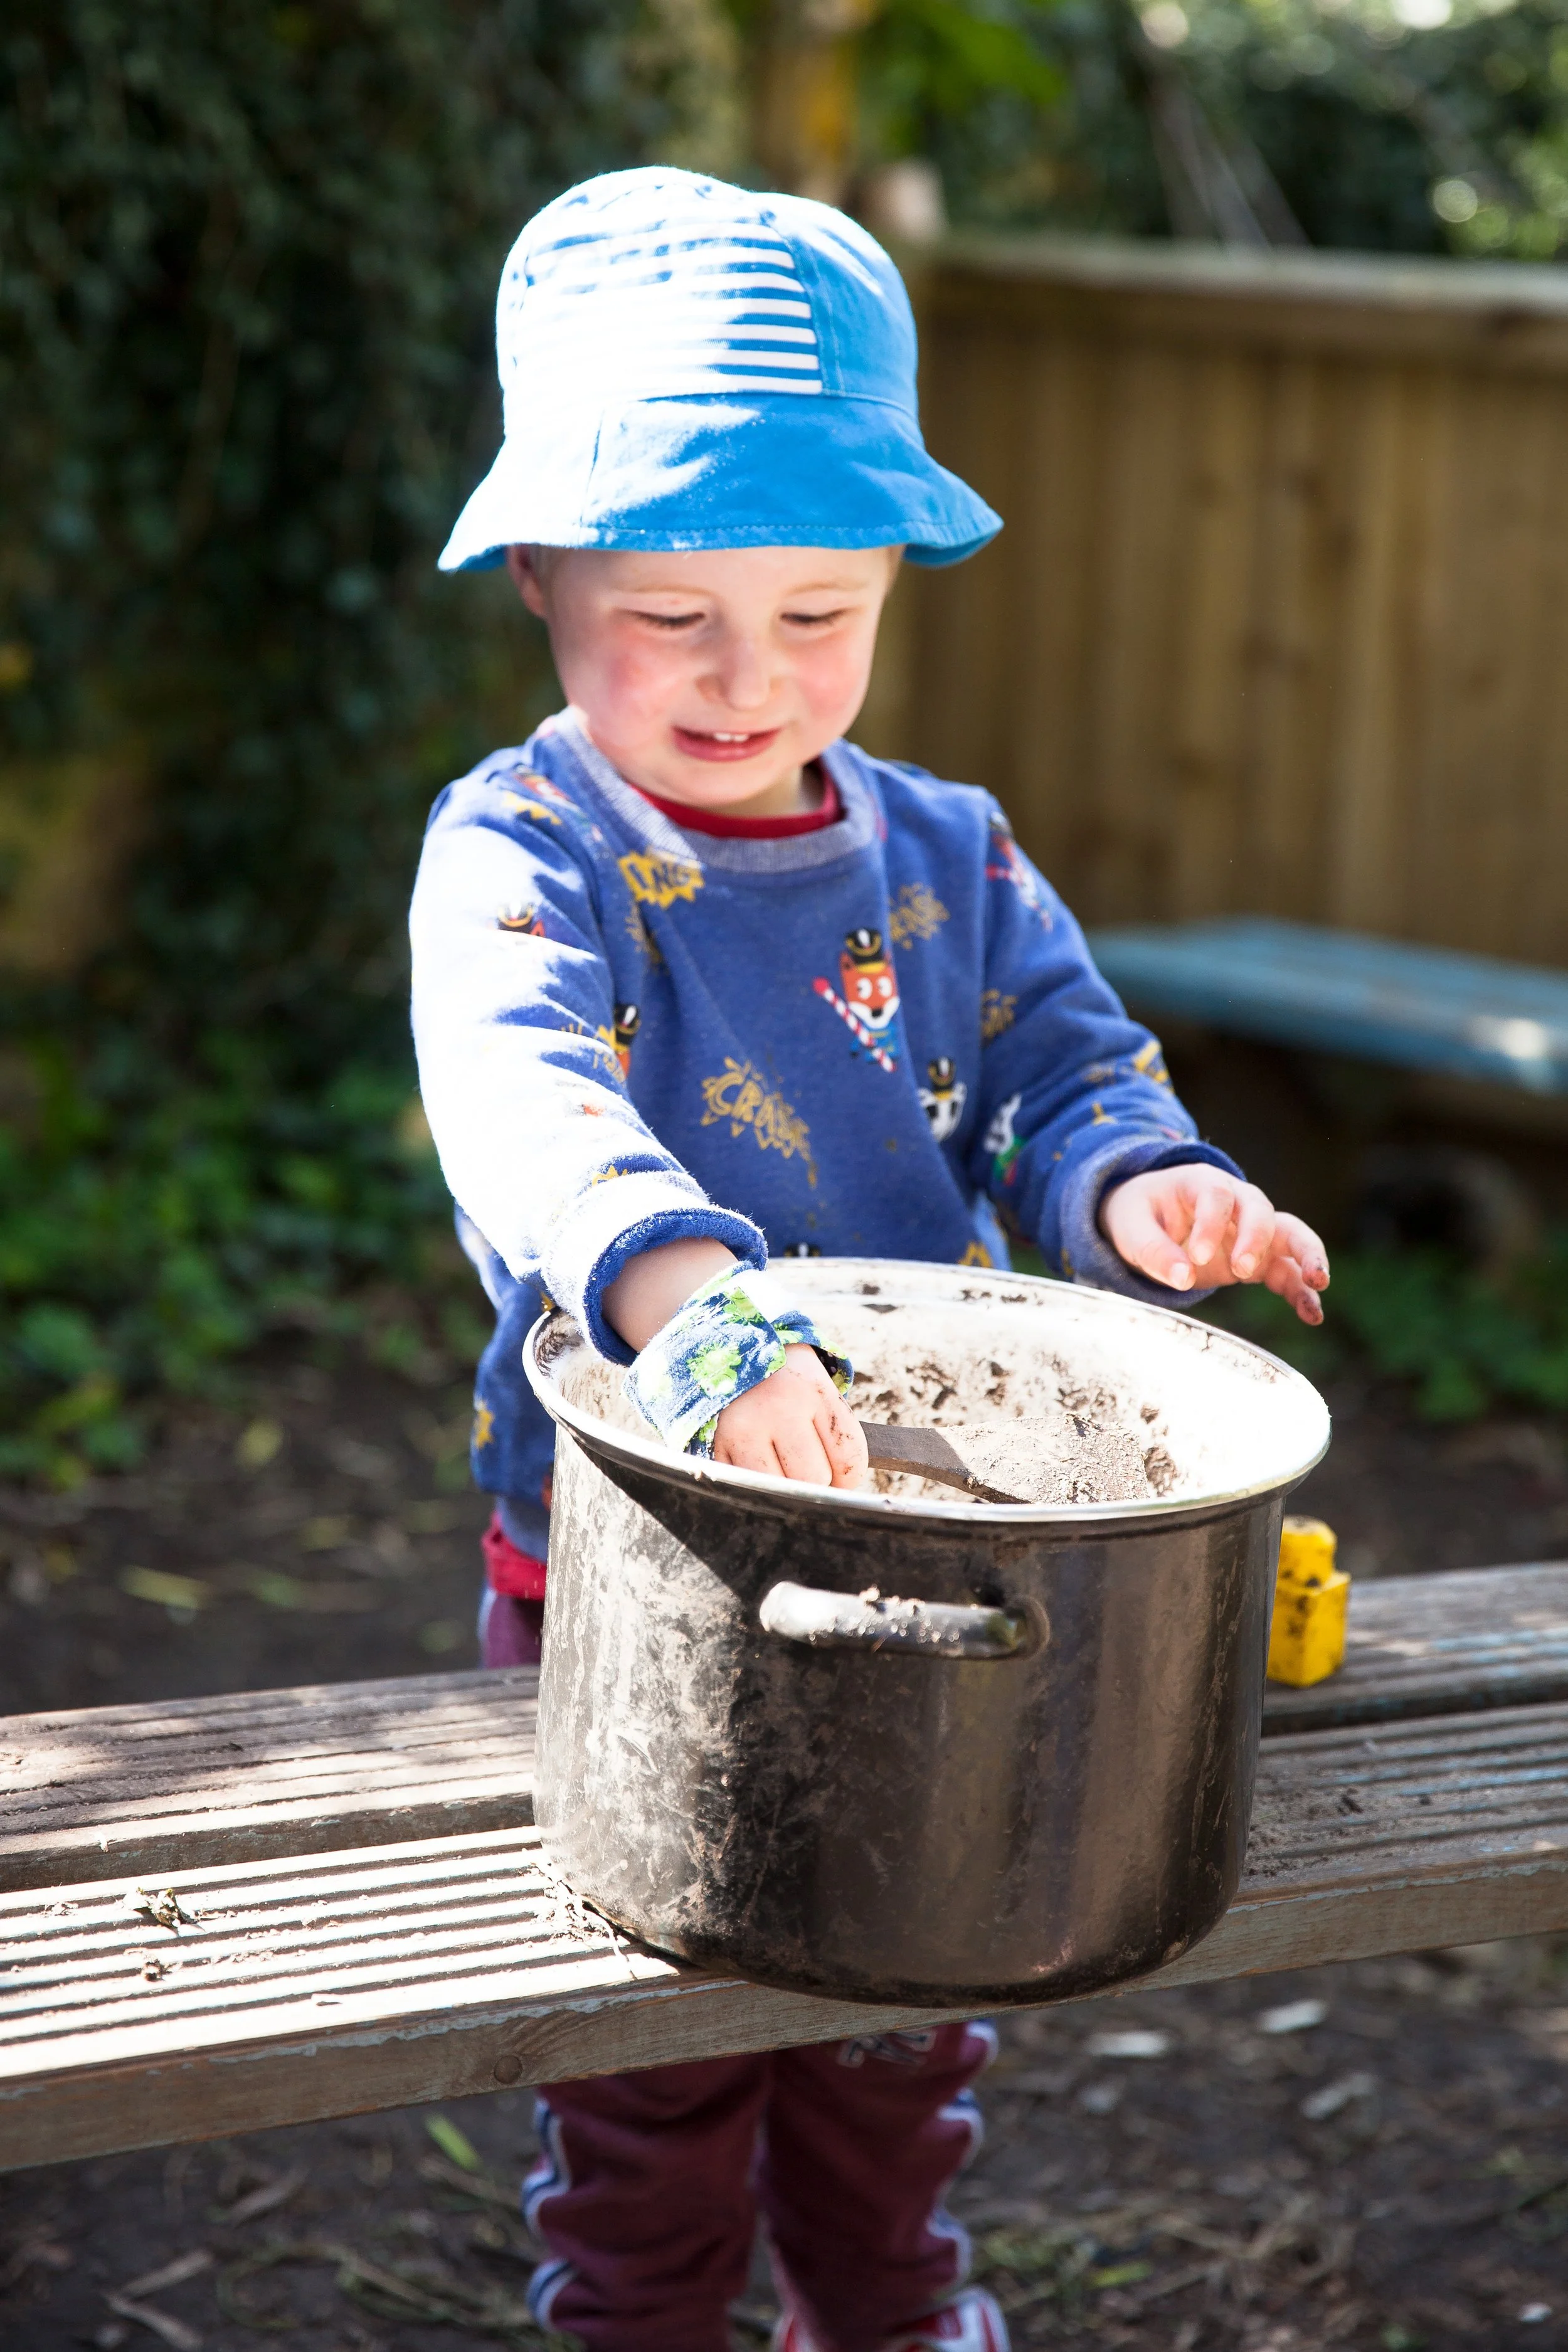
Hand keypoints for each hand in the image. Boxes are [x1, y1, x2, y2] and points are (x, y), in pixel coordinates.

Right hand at [713, 1344, 868, 1487]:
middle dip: (816, 1481)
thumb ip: (832, 1433)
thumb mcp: (816, 1390)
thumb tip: (838, 1491)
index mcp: (813, 1390)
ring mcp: (743, 1427)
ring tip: (781, 1466)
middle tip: (808, 1467)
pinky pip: (744, 1485)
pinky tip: (755, 1461)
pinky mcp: (715, 1442)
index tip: (843, 1476)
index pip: (848, 1457)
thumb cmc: (786, 1380)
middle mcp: (778, 1408)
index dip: (849, 1477)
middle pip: (813, 1479)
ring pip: (778, 1489)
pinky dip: (753, 1483)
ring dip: (783, 1487)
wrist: (731, 1347)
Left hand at [1100, 1166, 1329, 1325]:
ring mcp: (1252, 1230)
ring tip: (1317, 1283)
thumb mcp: (1132, 1227)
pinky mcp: (1259, 1259)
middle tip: (1242, 1269)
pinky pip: (1287, 1271)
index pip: (1216, 1196)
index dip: (1211, 1224)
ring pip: (1290, 1235)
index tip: (1197, 1256)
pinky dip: (1301, 1291)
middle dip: (1257, 1237)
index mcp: (1201, 1183)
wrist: (1147, 1219)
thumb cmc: (1139, 1215)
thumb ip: (1153, 1250)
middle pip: (1261, 1209)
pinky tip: (1313, 1316)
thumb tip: (1182, 1279)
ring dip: (1306, 1256)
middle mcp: (1235, 1202)